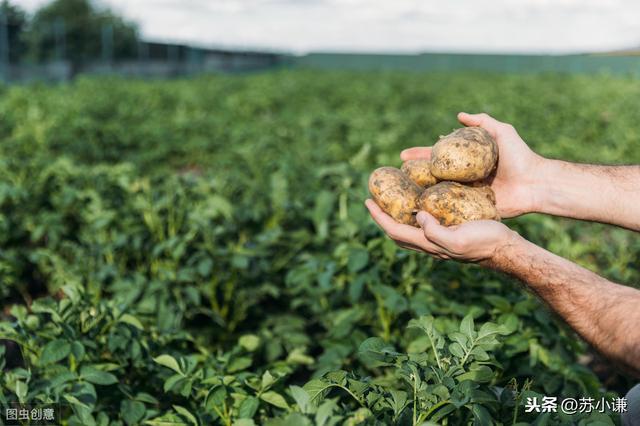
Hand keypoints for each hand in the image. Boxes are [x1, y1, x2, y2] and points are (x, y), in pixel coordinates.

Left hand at [365, 199, 517, 263]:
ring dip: (396, 217)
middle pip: (397, 233)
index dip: (379, 217)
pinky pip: (423, 225)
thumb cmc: (486, 241)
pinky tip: (420, 203)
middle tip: (374, 200)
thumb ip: (435, 232)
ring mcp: (439, 241)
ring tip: (391, 201)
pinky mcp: (449, 234)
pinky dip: (413, 215)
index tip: (368, 201)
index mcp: (429, 244)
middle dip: (382, 217)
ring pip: (408, 231)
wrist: (506, 248)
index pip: (395, 231)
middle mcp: (430, 244)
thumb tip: (417, 216)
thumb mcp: (458, 239)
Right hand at [401, 112, 543, 217]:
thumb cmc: (520, 157)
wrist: (535, 183)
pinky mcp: (472, 210)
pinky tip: (418, 212)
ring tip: (400, 195)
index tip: (403, 156)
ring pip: (438, 194)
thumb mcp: (502, 133)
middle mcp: (463, 178)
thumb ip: (483, 123)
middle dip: (413, 176)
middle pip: (432, 176)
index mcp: (466, 162)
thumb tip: (459, 115)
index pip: (438, 157)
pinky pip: (451, 210)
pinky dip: (436, 211)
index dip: (420, 156)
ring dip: (420, 194)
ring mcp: (466, 195)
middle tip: (395, 176)